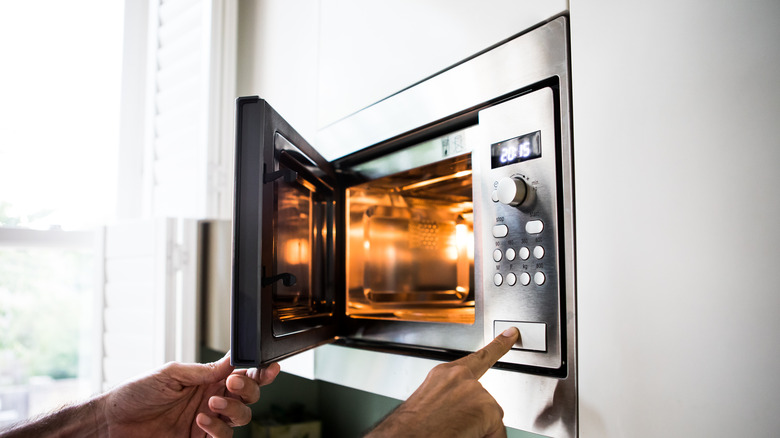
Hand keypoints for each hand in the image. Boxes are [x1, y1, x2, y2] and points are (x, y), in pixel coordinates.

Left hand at [100, 353, 279, 436]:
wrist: (111, 423)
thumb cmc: (135, 394)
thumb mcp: (171, 373)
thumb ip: (204, 370)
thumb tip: (231, 362)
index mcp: (207, 379)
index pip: (241, 373)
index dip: (258, 371)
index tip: (268, 368)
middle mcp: (211, 399)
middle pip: (248, 395)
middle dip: (248, 389)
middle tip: (233, 383)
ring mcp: (207, 422)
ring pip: (241, 417)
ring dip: (232, 409)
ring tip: (211, 404)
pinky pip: (223, 437)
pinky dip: (217, 428)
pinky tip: (201, 420)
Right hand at [366, 327, 518, 437]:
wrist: (405, 437)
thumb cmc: (412, 427)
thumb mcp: (430, 405)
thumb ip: (452, 398)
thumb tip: (464, 410)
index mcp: (443, 375)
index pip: (477, 358)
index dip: (498, 345)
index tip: (511, 334)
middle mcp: (459, 377)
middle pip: (484, 399)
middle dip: (476, 415)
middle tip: (454, 426)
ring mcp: (474, 390)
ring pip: (490, 416)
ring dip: (478, 428)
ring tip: (453, 432)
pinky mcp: (486, 406)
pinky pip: (496, 430)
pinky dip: (486, 437)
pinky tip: (466, 435)